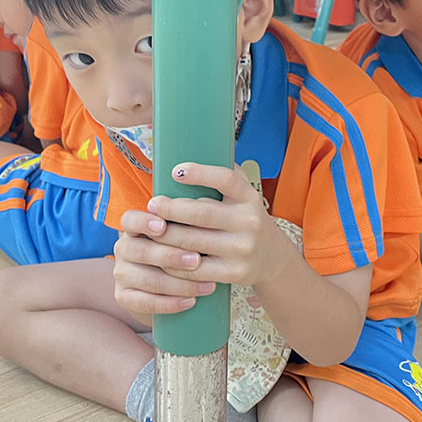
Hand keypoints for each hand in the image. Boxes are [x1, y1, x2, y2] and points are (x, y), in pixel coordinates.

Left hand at [112, 162, 282, 314]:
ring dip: (164, 235)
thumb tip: (194, 148)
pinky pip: (193, 269)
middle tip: (152, 204)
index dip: (200, 173)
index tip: (176, 171)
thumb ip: (225, 178)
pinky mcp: (233, 273)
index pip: (226, 180)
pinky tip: (161, 253)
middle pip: (200, 213)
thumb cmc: (245, 220)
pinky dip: (172, 262)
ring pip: (192, 242)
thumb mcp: (243, 197)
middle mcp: (249, 222)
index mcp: (249, 198)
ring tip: (149, 228)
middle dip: (170, 209)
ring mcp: (241, 249)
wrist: (272, 259)